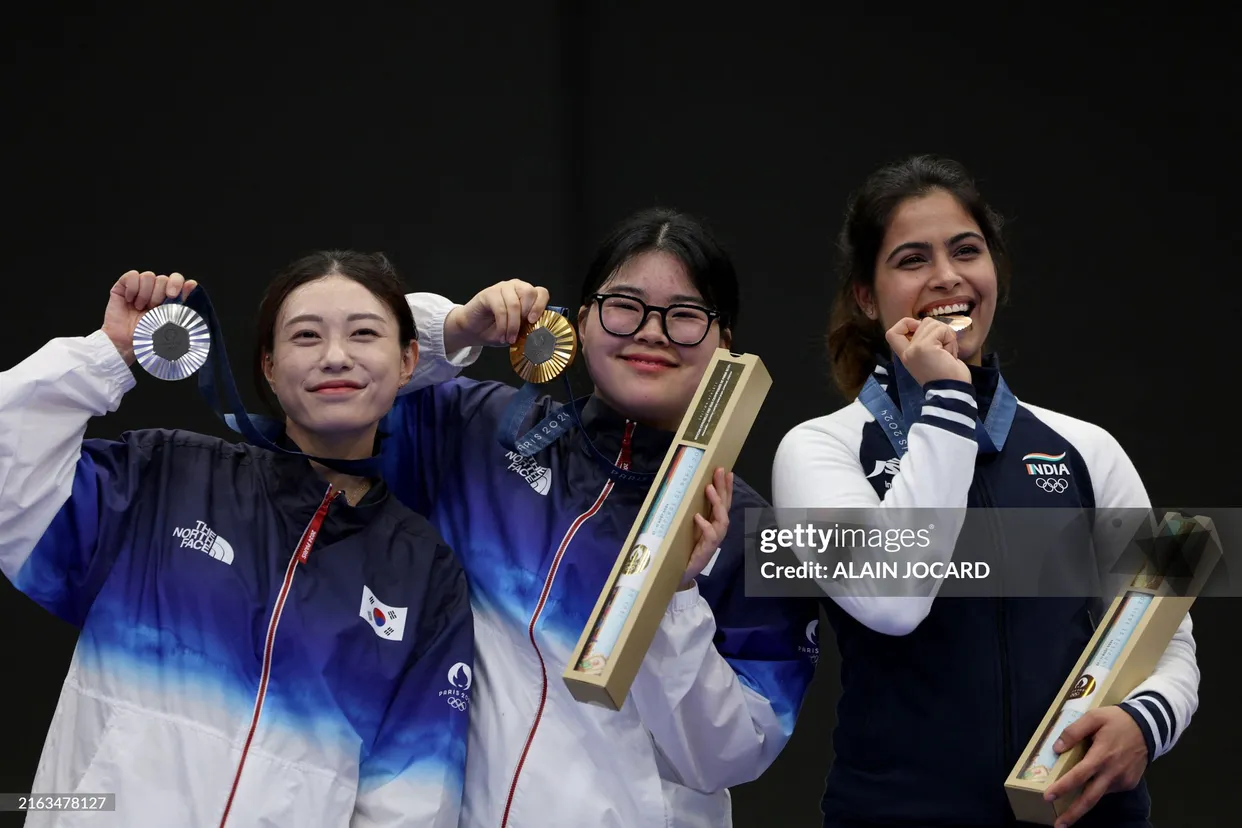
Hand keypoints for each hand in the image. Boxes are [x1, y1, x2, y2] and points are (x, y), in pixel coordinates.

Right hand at [102, 271, 198, 365]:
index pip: (176, 279)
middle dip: (159, 294)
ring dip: (145, 293)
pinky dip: (132, 287)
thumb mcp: (170, 320)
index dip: (176, 282)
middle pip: (163, 278)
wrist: (127, 343)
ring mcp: (139, 288)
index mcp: (168, 298)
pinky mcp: (123, 287)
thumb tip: (192, 283)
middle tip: (153, 308)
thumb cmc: (149, 335)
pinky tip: (130, 300)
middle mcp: (154, 291)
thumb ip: (181, 301)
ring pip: (148, 276)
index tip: (173, 295)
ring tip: (140, 307)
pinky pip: (132, 275)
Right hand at [443, 279, 550, 350]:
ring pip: (514, 304)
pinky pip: (500, 309)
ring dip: (512, 325)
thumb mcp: (517, 331)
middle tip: (519, 332)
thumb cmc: (497, 330)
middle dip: (525, 315)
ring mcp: (502, 288)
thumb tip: (538, 332)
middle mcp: (516, 287)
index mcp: (527, 295)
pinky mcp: (489, 293)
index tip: (533, 321)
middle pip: (529, 293)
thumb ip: (528, 327)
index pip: (541, 293)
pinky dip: (502, 325)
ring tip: (509, 338)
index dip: (540, 306)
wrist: (474, 331)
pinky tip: (501, 335)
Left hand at [681, 468, 732, 589]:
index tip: (727, 471)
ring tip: (709, 488)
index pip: (723, 502)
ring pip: (721, 519)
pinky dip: (705, 525)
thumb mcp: (686, 528)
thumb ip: (688, 514)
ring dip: (716, 503)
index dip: (726, 488)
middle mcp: (717, 530)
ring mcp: (713, 540)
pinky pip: (710, 536)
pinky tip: (697, 516)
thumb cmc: (683, 549)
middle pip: (724, 506)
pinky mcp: (706, 550)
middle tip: (719, 471)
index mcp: (713, 523)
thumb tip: (682, 494)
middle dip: (723, 488)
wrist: (678, 573)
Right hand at [885, 316, 970, 384]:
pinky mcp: (924, 347)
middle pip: (922, 322)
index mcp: (906, 355)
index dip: (906, 324)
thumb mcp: (930, 357)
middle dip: (938, 331)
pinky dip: (950, 338)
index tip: (921, 331)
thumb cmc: (946, 377)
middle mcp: (907, 352)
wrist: (952, 392)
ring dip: (946, 335)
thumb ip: (925, 343)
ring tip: (947, 353)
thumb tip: (932, 328)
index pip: (892, 332)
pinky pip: (941, 330)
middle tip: (943, 349)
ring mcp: (914, 349)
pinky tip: (950, 354)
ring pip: (932, 323)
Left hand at [1042, 706, 1148, 826]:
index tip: (1048, 797)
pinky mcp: (1129, 784)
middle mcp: (1112, 772)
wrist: (1150, 727)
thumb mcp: (1094, 717)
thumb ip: (1074, 731)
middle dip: (1074, 813)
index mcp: (1102, 756)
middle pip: (1090, 798)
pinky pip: (1109, 788)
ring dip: (1084, 800)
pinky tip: (1095, 778)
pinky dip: (1098, 787)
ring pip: (1099, 794)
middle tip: (1059, 825)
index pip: (1079, 776)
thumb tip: (1057, 748)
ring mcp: (1122, 780)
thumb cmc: (1117, 720)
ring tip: (1070, 800)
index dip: (1063, 787)